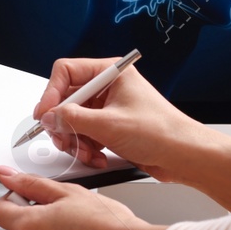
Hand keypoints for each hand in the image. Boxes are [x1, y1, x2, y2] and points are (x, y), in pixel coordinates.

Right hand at [30, 58, 230, 211]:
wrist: (185, 157)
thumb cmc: (161, 133)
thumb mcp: (108, 125)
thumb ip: (72, 118)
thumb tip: (49, 116)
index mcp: (111, 72)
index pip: (67, 72)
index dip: (52, 93)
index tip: (45, 114)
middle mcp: (109, 87)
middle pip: (68, 99)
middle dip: (64, 123)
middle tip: (63, 138)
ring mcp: (110, 108)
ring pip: (74, 120)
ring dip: (75, 140)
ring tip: (87, 153)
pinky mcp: (112, 127)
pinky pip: (86, 134)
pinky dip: (87, 148)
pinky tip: (97, 157)